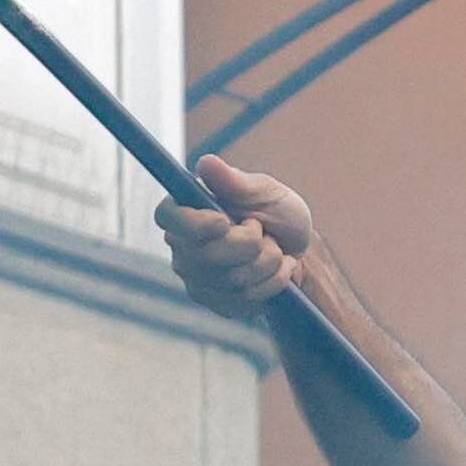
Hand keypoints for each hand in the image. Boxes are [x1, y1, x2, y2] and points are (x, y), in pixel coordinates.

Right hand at [157, 157, 315, 313]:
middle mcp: (182, 245)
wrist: (298, 249)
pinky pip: (244, 299)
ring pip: (231, 279)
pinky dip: (272, 282)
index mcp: (185, 208)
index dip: (195, 224)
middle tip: (262, 230)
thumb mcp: (264, 191)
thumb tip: (206, 163)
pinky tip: (276, 270)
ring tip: (273, 248)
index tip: (224, 221)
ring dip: (267, 262)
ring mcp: (196, 276)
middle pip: (206, 255)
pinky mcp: (215, 301)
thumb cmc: (277, 212)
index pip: (167, 217)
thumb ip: (235, 181)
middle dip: (250, 244)